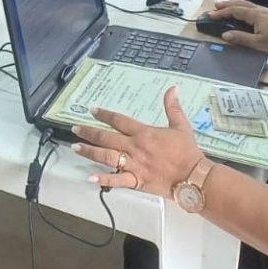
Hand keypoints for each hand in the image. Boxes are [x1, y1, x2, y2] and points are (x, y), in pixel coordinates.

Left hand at [71, 86, 201, 196]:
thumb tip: (172, 88)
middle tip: (74, 128)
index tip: (92, 110)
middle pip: (107, 138)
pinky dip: (103, 180)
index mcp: (143, 133)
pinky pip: (117, 181)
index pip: (119, 121)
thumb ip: (173, 107)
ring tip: (75, 148)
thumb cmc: (187, 151)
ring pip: (106, 157)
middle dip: (89, 132)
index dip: (104, 114)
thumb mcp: (181, 125)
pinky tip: (90, 177)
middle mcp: (134, 147)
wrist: (193, 176)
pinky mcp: (136, 181)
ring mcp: (133, 165)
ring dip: (90, 152)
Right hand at [201, 0, 267, 55]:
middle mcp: (260, 11)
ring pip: (248, 5)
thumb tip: (225, 35)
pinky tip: (246, 14)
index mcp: (255, 16)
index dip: (222, 13)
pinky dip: (245, 8)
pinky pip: (254, 8)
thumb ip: (241, 39)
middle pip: (241, 4)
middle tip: (216, 5)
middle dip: (227, 4)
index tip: (211, 15)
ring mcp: (267, 12)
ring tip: (228, 7)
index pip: (235, 11)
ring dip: (236, 4)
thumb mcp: (259, 43)